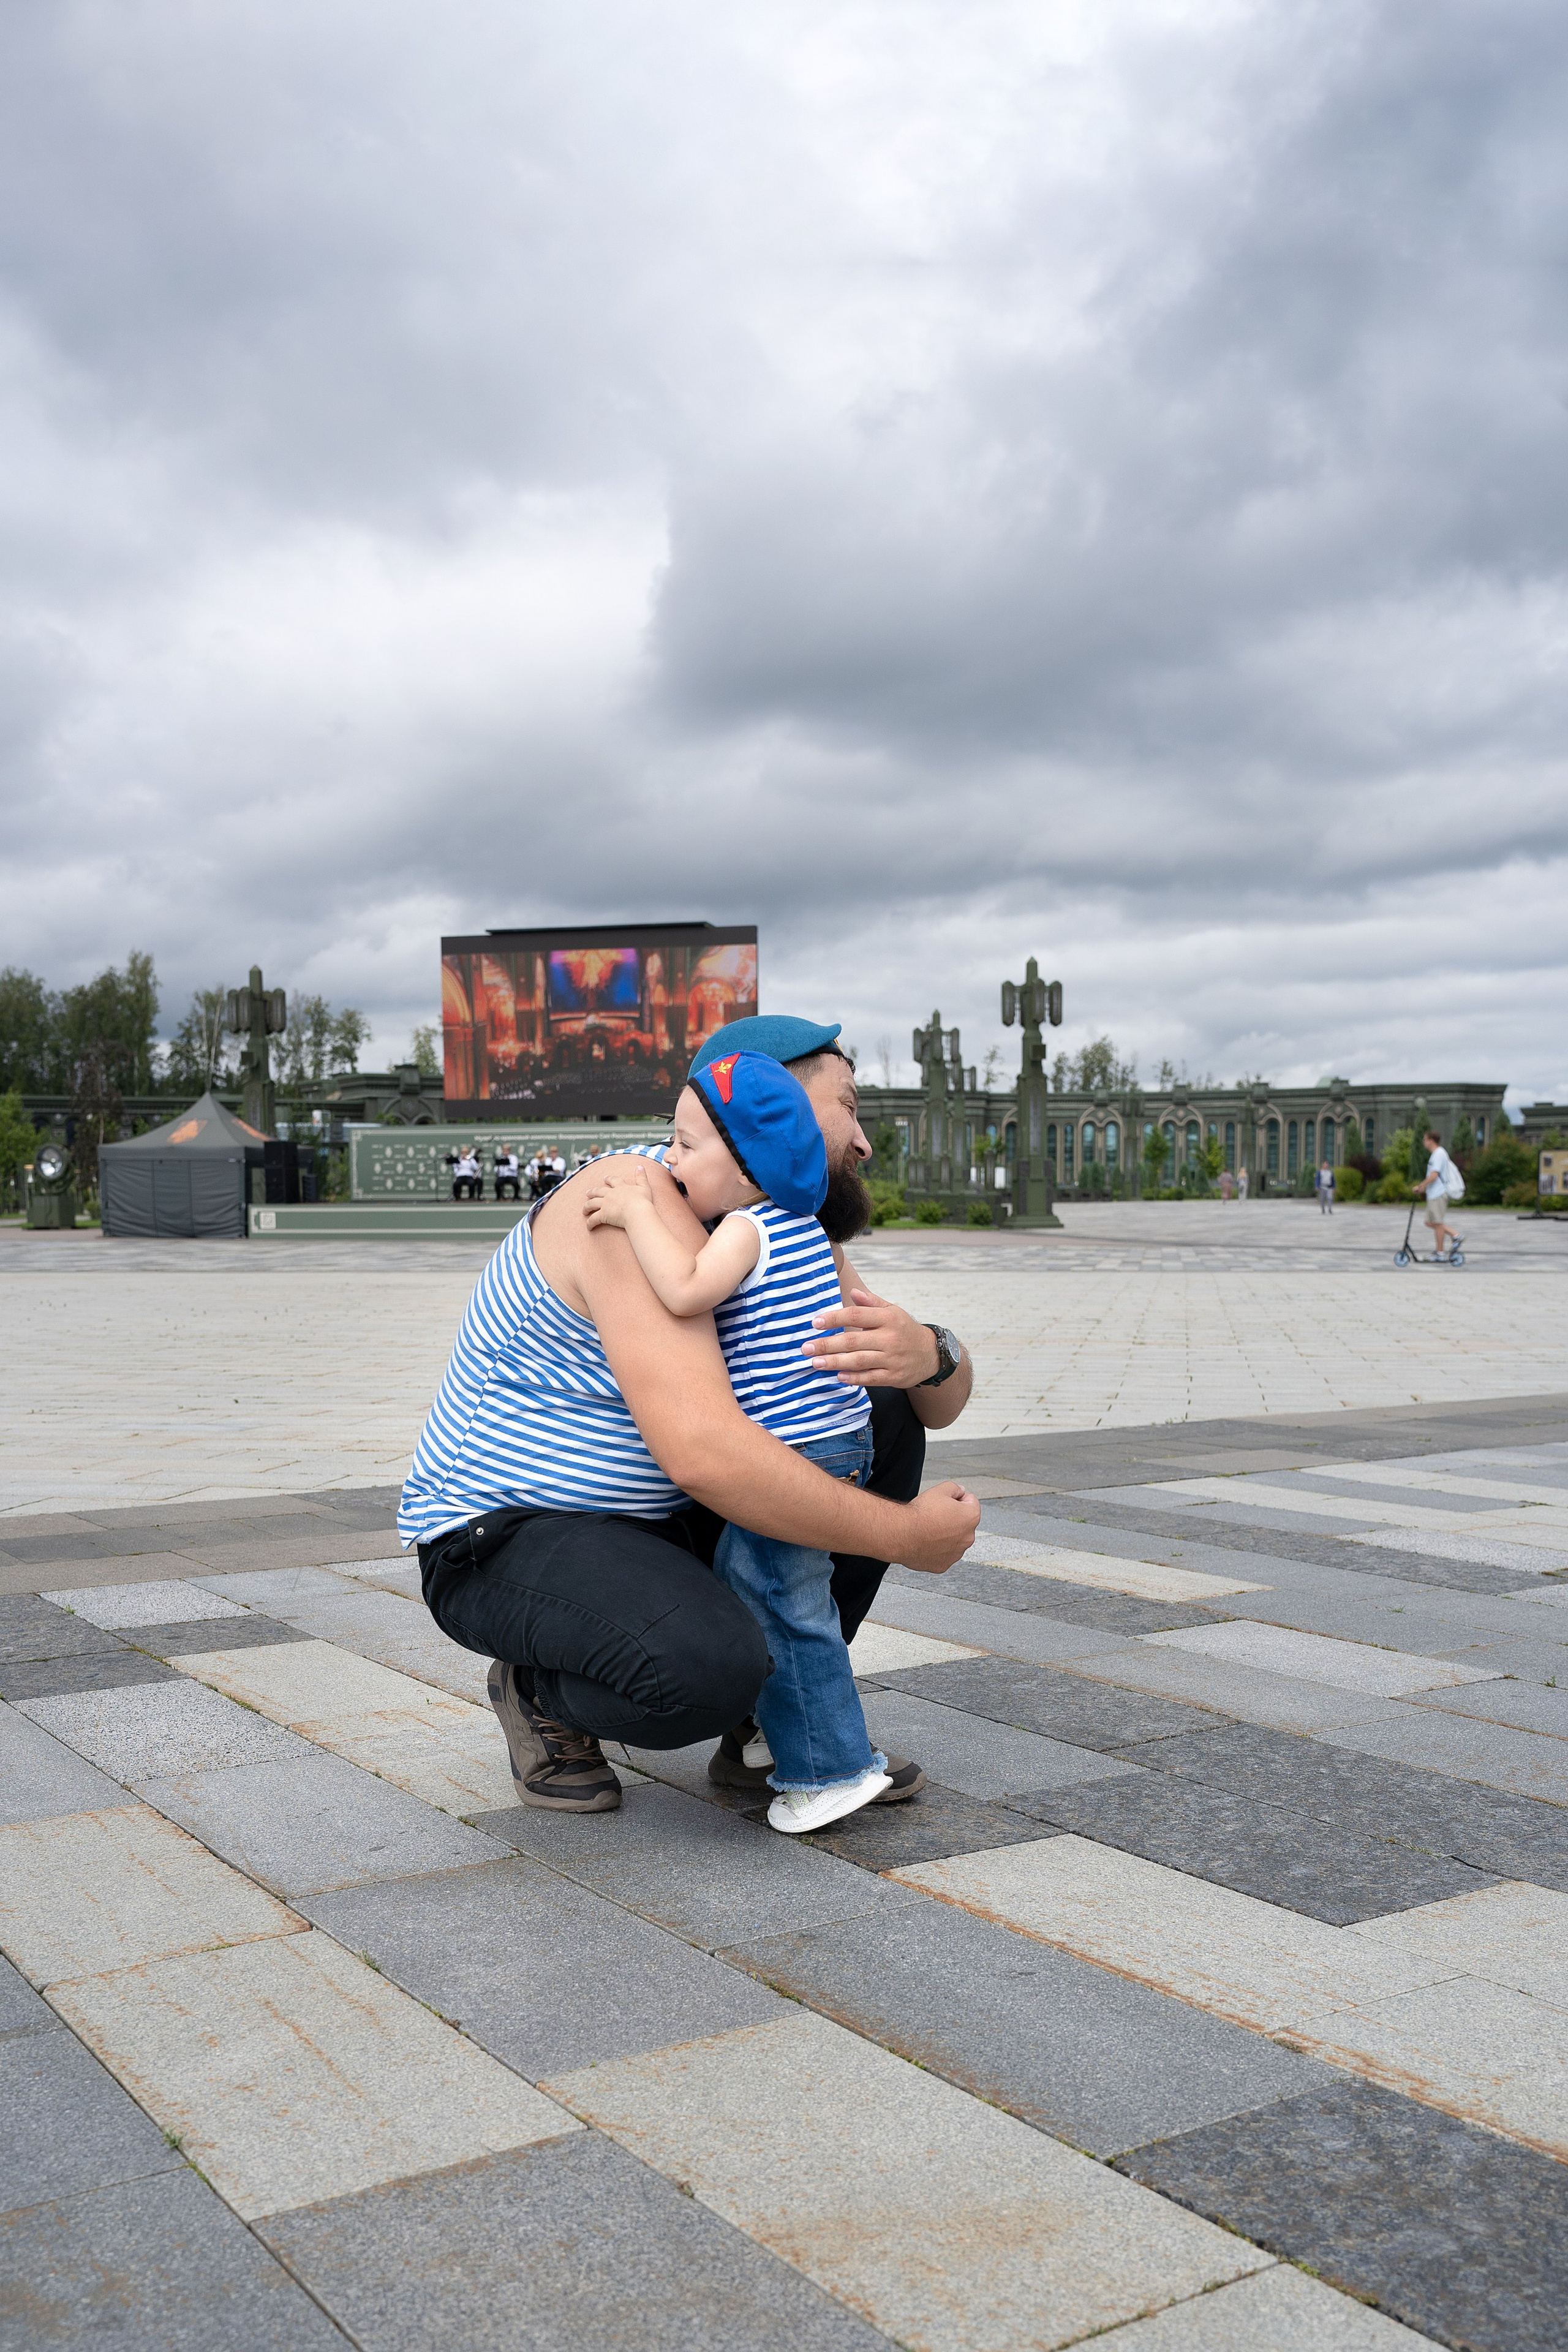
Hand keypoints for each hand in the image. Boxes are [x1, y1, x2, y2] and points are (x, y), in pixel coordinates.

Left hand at [583, 1159, 652, 1229]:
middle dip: (592, 1192)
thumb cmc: (643, 1201)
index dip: (608, 1179)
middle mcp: (610, 1194)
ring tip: (584, 1211)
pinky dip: (590, 1223)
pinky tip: (588, 1227)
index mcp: (620, 1187)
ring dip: (586, 1207)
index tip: (604, 1178)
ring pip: (591, 1204)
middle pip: (598, 1191)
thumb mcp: (644, 1187)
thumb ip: (641, 1177)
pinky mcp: (603, 1215)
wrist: (637, 1212)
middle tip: (587, 1193)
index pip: (613, 1181)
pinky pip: (593, 1219)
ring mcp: (605, 1204)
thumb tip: (640, 1166)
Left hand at [802, 1286, 941, 1386]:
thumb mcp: (892, 1311)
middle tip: (807, 1348)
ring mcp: (892, 1359)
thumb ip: (871, 1303)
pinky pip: (870, 1378)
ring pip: (859, 1361)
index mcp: (888, 1318)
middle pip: (853, 1341)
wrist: (931, 1355)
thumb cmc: (904, 1330)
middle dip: (827, 1344)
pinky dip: (854, 1378)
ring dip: (835, 1362)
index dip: (834, 1318)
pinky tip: (838, 1376)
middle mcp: (890, 1338)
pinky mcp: (894, 1376)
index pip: (857, 1315)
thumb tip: (852, 1292)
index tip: (815, 1322)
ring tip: (816, 1362)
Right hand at [892, 1482, 980, 1574]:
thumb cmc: (920, 1513)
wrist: (902, 1534)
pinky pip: (942, 1554)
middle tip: (935, 1515)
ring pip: (953, 1540)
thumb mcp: (940, 1489)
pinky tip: (925, 1542)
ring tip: (928, 1529)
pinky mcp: (943, 1565)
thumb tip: (960, 1491)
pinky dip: (936, 1549)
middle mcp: (968, 1538)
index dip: (956, 1498)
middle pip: (963, 1523)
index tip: (944, 1502)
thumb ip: (955, 1488)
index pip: (971, 1502)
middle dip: (953, 1518)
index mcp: (971, 1517)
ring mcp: (956, 1553)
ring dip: (945, 1535)